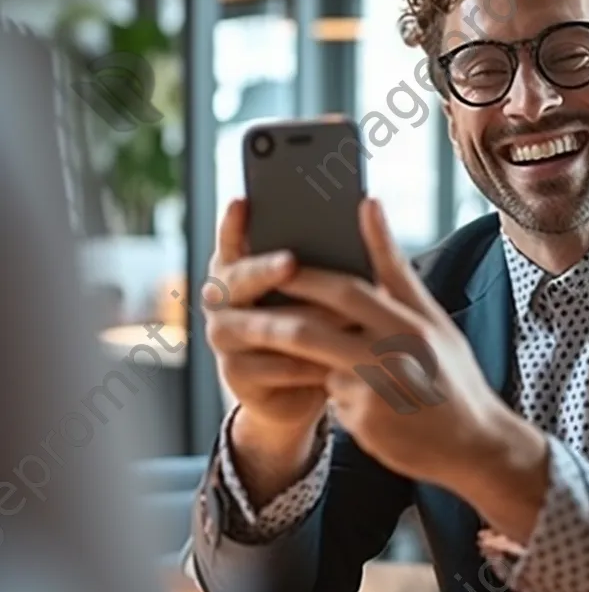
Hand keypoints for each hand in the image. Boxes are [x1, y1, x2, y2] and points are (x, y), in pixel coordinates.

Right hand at [203, 200, 332, 495]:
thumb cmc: (317, 326)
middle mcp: (221, 300)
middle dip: (265, 270)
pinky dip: (308, 363)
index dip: (233, 224)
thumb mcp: (323, 290)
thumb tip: (365, 213)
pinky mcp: (235, 376)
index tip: (243, 202)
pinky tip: (336, 361)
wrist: (302, 389)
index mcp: (238, 268)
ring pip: (261, 326)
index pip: (230, 240)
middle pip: (237, 280)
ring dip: (302, 322)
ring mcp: (223, 338)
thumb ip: (327, 259)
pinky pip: (274, 366)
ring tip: (342, 316)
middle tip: (291, 261)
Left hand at [262, 198, 547, 496]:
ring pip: (315, 367)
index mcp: (409, 324)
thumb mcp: (433, 318)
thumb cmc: (452, 372)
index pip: (346, 292)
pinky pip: (331, 400)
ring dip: (294, 358)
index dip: (306, 277)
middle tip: (239, 307)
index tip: (274, 263)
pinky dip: (330, 390)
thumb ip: (394, 268)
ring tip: (273, 346)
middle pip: (313, 331)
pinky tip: (350, 392)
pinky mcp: (362, 426)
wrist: (474, 444)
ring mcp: (373, 395)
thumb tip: (369, 205)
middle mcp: (390, 357)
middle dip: (271, 319)